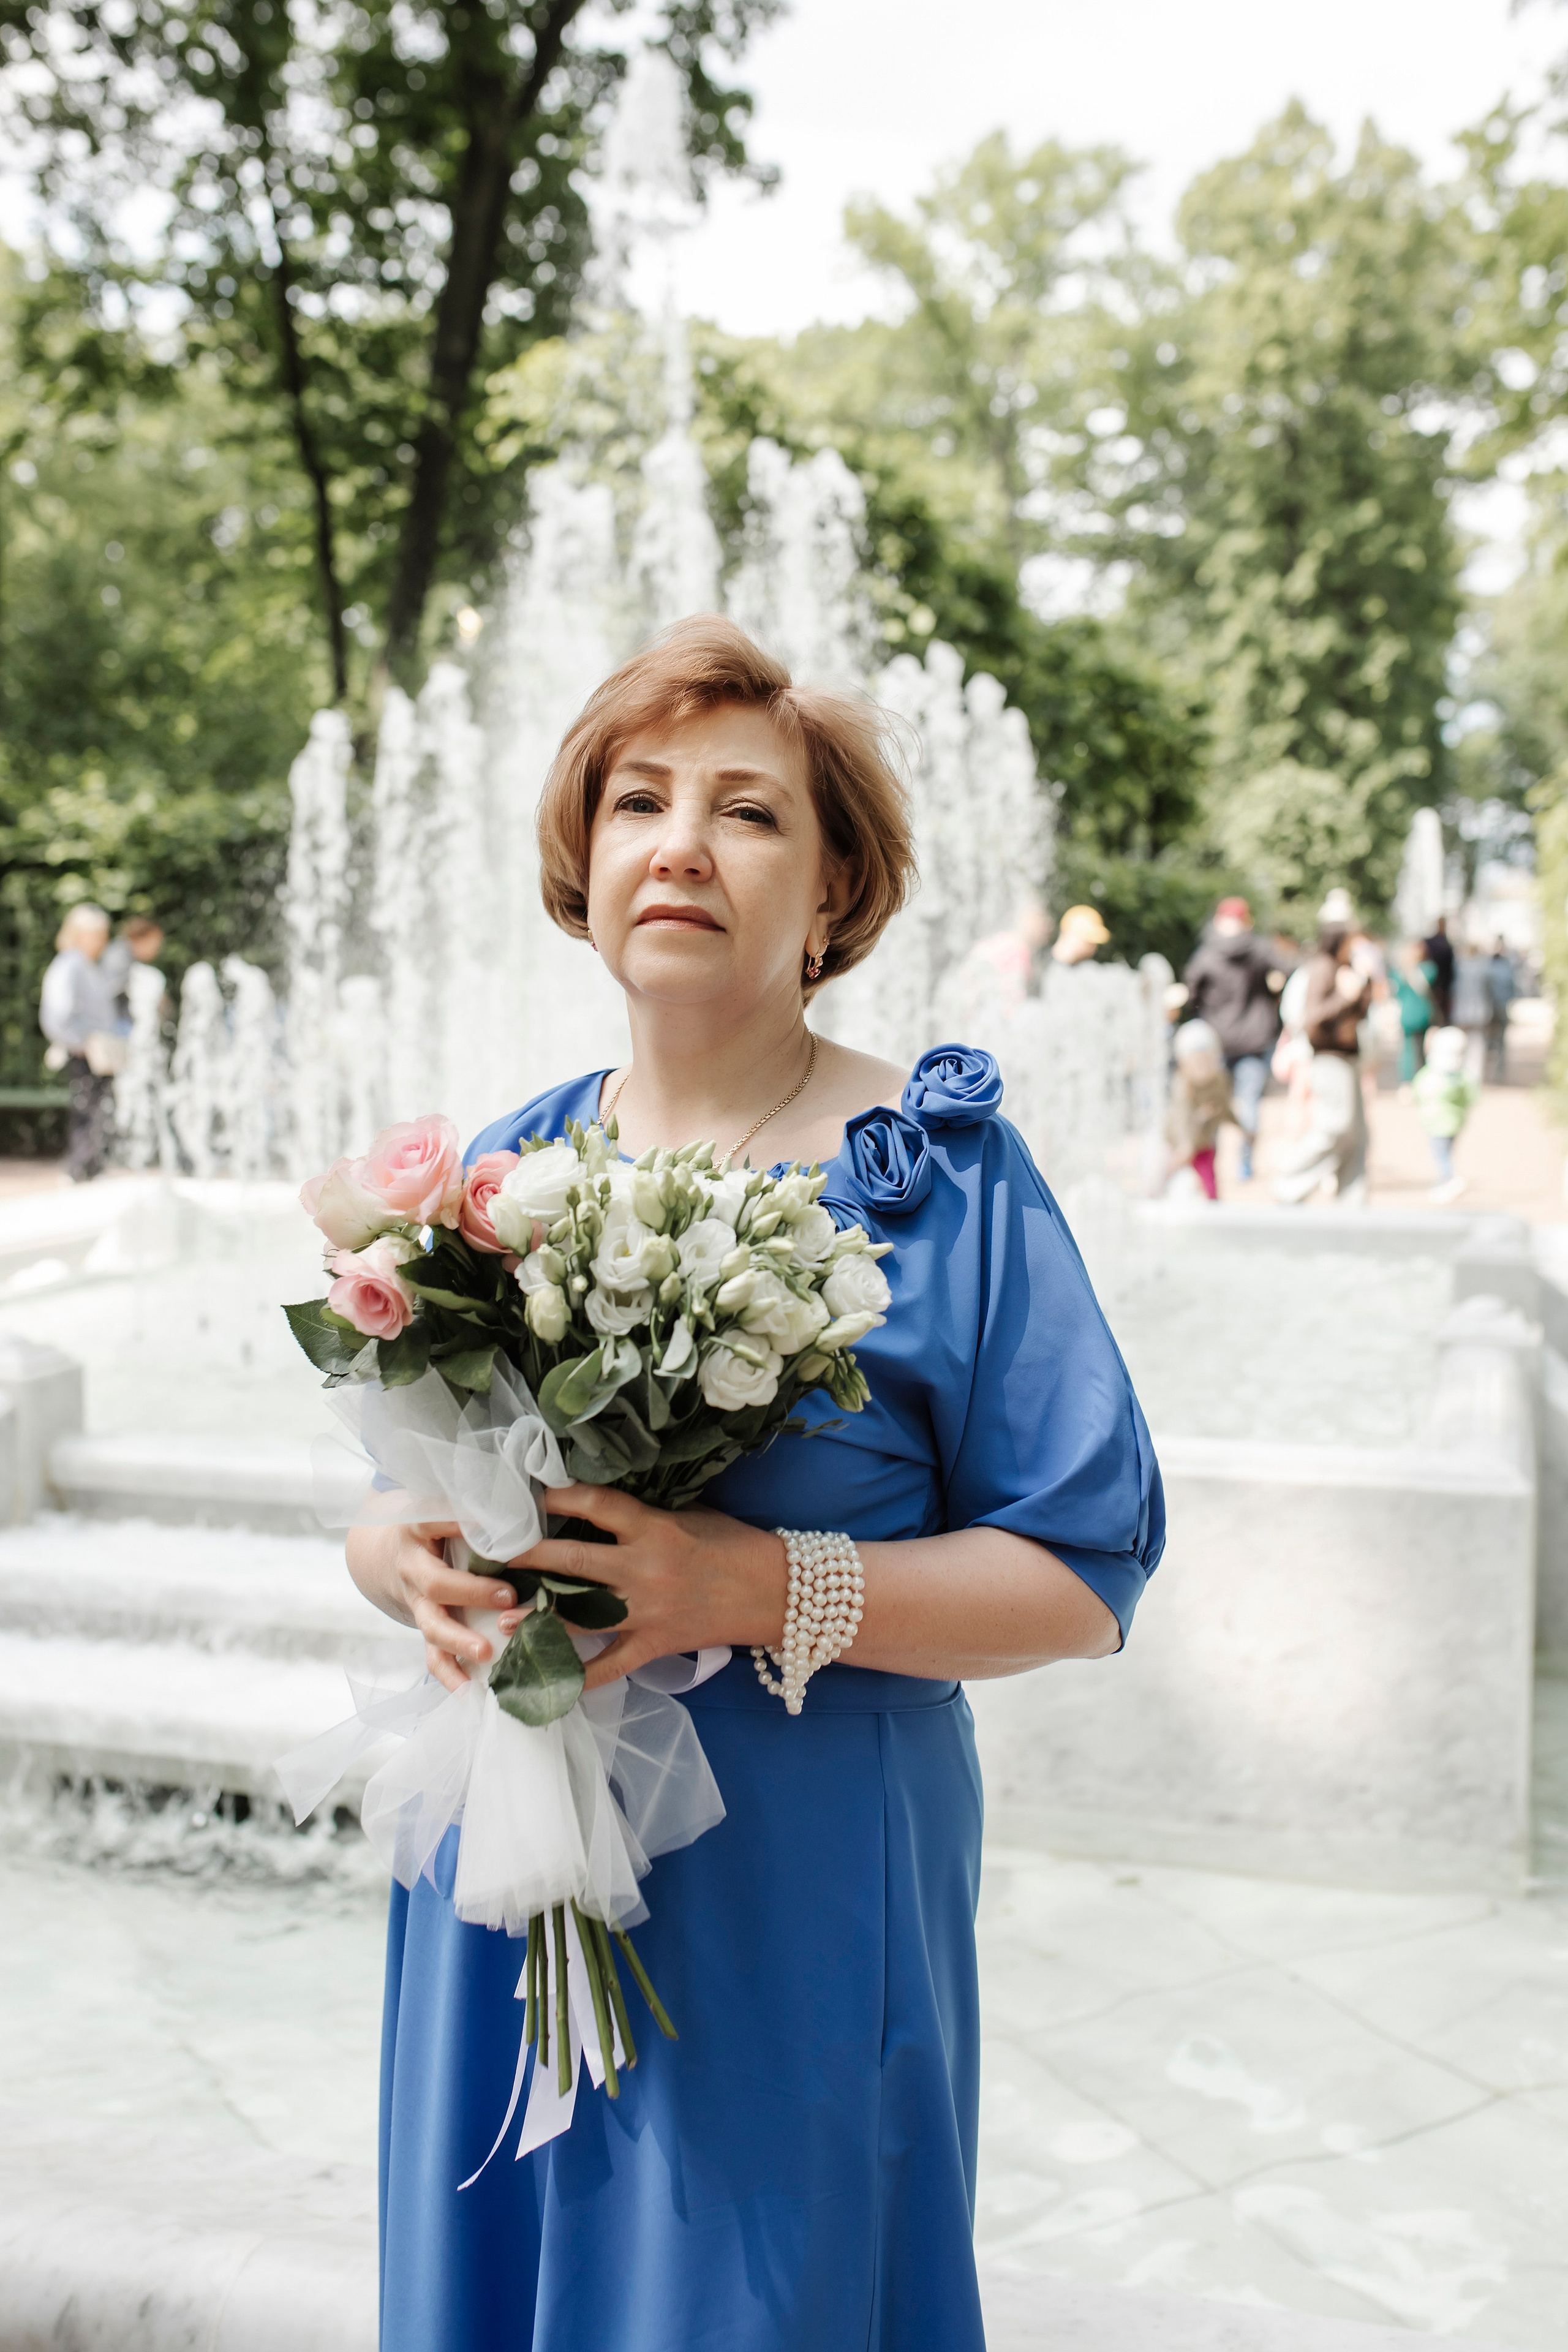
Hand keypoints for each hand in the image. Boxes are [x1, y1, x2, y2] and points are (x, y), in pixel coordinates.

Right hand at [344, 1519, 522, 1693]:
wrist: (388, 1554)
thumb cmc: (436, 1526)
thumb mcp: (446, 1509)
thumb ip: (477, 1513)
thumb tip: (526, 1513)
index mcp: (419, 1529)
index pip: (436, 1523)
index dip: (461, 1528)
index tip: (497, 1534)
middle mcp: (413, 1567)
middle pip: (435, 1583)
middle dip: (471, 1592)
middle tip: (508, 1595)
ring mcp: (416, 1602)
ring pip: (432, 1625)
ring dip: (459, 1641)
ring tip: (485, 1652)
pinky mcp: (425, 1628)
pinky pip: (433, 1657)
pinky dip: (451, 1676)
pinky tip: (470, 1692)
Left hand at [509, 1484, 787, 1691]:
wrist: (777, 1593)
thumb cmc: (734, 1545)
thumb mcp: (691, 1516)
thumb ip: (645, 1515)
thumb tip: (600, 1507)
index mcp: (655, 1528)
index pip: (597, 1504)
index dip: (559, 1496)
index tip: (530, 1493)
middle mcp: (645, 1569)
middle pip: (574, 1560)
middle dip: (528, 1556)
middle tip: (493, 1553)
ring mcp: (647, 1612)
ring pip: (581, 1617)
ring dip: (539, 1619)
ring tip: (503, 1620)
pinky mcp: (655, 1646)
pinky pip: (609, 1668)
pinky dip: (579, 1678)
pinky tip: (549, 1680)